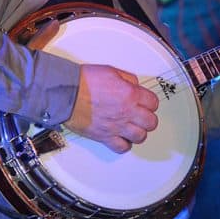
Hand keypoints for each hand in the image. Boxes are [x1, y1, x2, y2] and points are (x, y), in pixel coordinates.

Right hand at [26, 19, 159, 153]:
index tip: (146, 102)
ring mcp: (116, 127)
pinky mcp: (104, 137)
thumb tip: (134, 85)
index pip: (153, 102)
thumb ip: (127, 79)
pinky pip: (122, 147)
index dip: (150, 102)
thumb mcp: (111, 71)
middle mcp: (126, 112)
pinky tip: (121, 138)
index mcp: (130, 94)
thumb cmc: (84, 81)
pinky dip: (124, 144)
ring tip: (132, 127)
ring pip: (140, 137)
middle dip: (148, 118)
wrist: (66, 93)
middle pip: (151, 122)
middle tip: (141, 115)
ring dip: (138, 132)